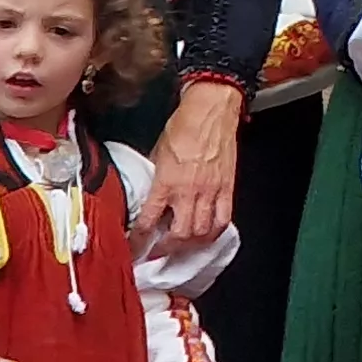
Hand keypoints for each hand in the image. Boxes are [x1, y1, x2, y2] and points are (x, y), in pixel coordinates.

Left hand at [135, 81, 243, 245]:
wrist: (211, 111)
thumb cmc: (183, 126)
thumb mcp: (157, 153)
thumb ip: (155, 179)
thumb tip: (151, 196)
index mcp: (165, 183)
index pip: (148, 222)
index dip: (138, 241)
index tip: (134, 249)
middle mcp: (188, 192)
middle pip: (179, 235)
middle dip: (166, 248)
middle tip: (158, 250)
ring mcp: (210, 192)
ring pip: (202, 232)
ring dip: (190, 244)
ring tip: (181, 245)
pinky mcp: (227, 188)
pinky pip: (223, 219)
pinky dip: (213, 233)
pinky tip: (206, 235)